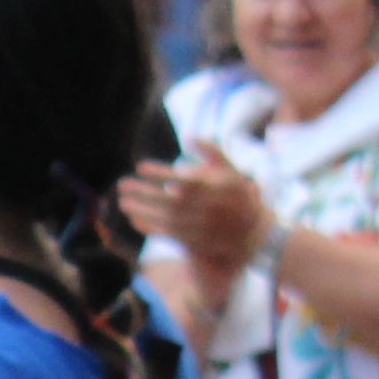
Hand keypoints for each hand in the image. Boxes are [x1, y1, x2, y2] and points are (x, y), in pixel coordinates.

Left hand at [127, 153, 267, 265]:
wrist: (256, 231)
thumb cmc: (241, 195)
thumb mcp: (232, 169)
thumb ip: (212, 151)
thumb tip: (189, 136)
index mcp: (215, 187)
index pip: (182, 178)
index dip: (159, 173)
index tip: (140, 166)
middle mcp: (207, 208)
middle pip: (169, 200)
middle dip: (143, 192)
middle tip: (122, 185)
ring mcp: (202, 226)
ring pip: (166, 219)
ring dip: (142, 211)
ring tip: (123, 203)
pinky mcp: (197, 242)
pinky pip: (169, 235)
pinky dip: (151, 227)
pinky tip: (135, 220)